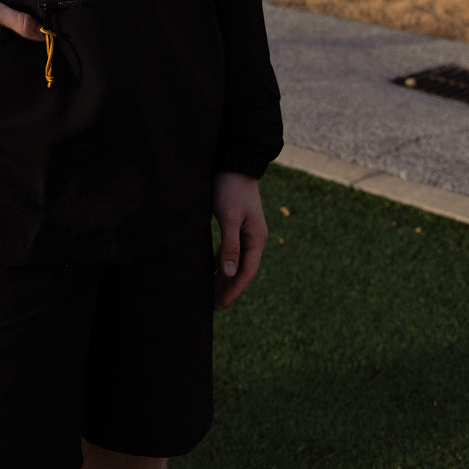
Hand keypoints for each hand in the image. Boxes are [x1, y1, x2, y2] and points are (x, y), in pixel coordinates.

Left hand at [213, 171, 267, 309]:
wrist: (234, 162)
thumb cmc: (231, 189)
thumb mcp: (229, 217)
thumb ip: (230, 246)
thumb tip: (229, 273)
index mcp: (256, 239)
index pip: (247, 272)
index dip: (234, 290)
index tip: (220, 304)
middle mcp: (255, 238)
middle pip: (242, 270)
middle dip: (229, 288)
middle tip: (213, 305)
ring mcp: (247, 232)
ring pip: (236, 261)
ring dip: (225, 277)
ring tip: (212, 292)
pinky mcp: (237, 224)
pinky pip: (231, 250)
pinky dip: (222, 262)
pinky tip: (212, 269)